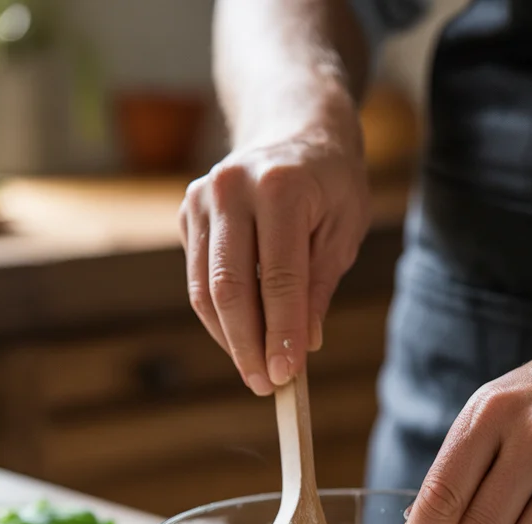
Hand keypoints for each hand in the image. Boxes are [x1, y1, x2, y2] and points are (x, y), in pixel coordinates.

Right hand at [179, 109, 369, 394]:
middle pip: (231, 288)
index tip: (286, 377)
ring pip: (206, 290)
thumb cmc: (330, 183)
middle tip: (267, 387)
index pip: (279, 278)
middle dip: (249, 345)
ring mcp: (202, 200)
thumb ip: (320, 286)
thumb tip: (304, 345)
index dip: (281, 333)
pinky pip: (199, 282)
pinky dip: (220, 319)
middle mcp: (232, 189)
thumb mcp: (344, 229)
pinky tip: (243, 339)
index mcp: (281, 188)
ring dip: (230, 340)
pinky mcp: (187, 215)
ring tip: (255, 373)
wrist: (293, 128)